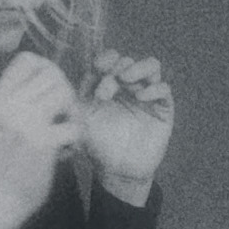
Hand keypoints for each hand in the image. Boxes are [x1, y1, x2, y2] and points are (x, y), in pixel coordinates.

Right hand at [0, 51, 85, 228]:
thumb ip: (9, 102)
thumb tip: (39, 81)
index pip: (26, 59)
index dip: (47, 67)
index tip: (52, 88)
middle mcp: (8, 105)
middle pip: (52, 74)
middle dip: (66, 92)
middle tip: (65, 115)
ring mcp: (24, 122)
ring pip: (64, 92)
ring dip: (73, 111)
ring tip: (67, 129)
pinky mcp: (42, 143)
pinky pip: (74, 126)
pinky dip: (77, 137)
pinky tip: (68, 150)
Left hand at [78, 55, 176, 205]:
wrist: (118, 170)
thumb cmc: (98, 144)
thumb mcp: (82, 120)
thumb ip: (74, 100)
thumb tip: (65, 82)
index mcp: (108, 84)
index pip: (110, 59)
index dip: (105, 58)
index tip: (98, 66)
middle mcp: (128, 86)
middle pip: (127, 62)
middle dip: (116, 69)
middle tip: (106, 90)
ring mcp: (147, 96)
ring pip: (151, 66)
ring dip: (139, 68)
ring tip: (126, 79)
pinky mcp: (162, 109)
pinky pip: (164, 89)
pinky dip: (154, 88)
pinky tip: (140, 97)